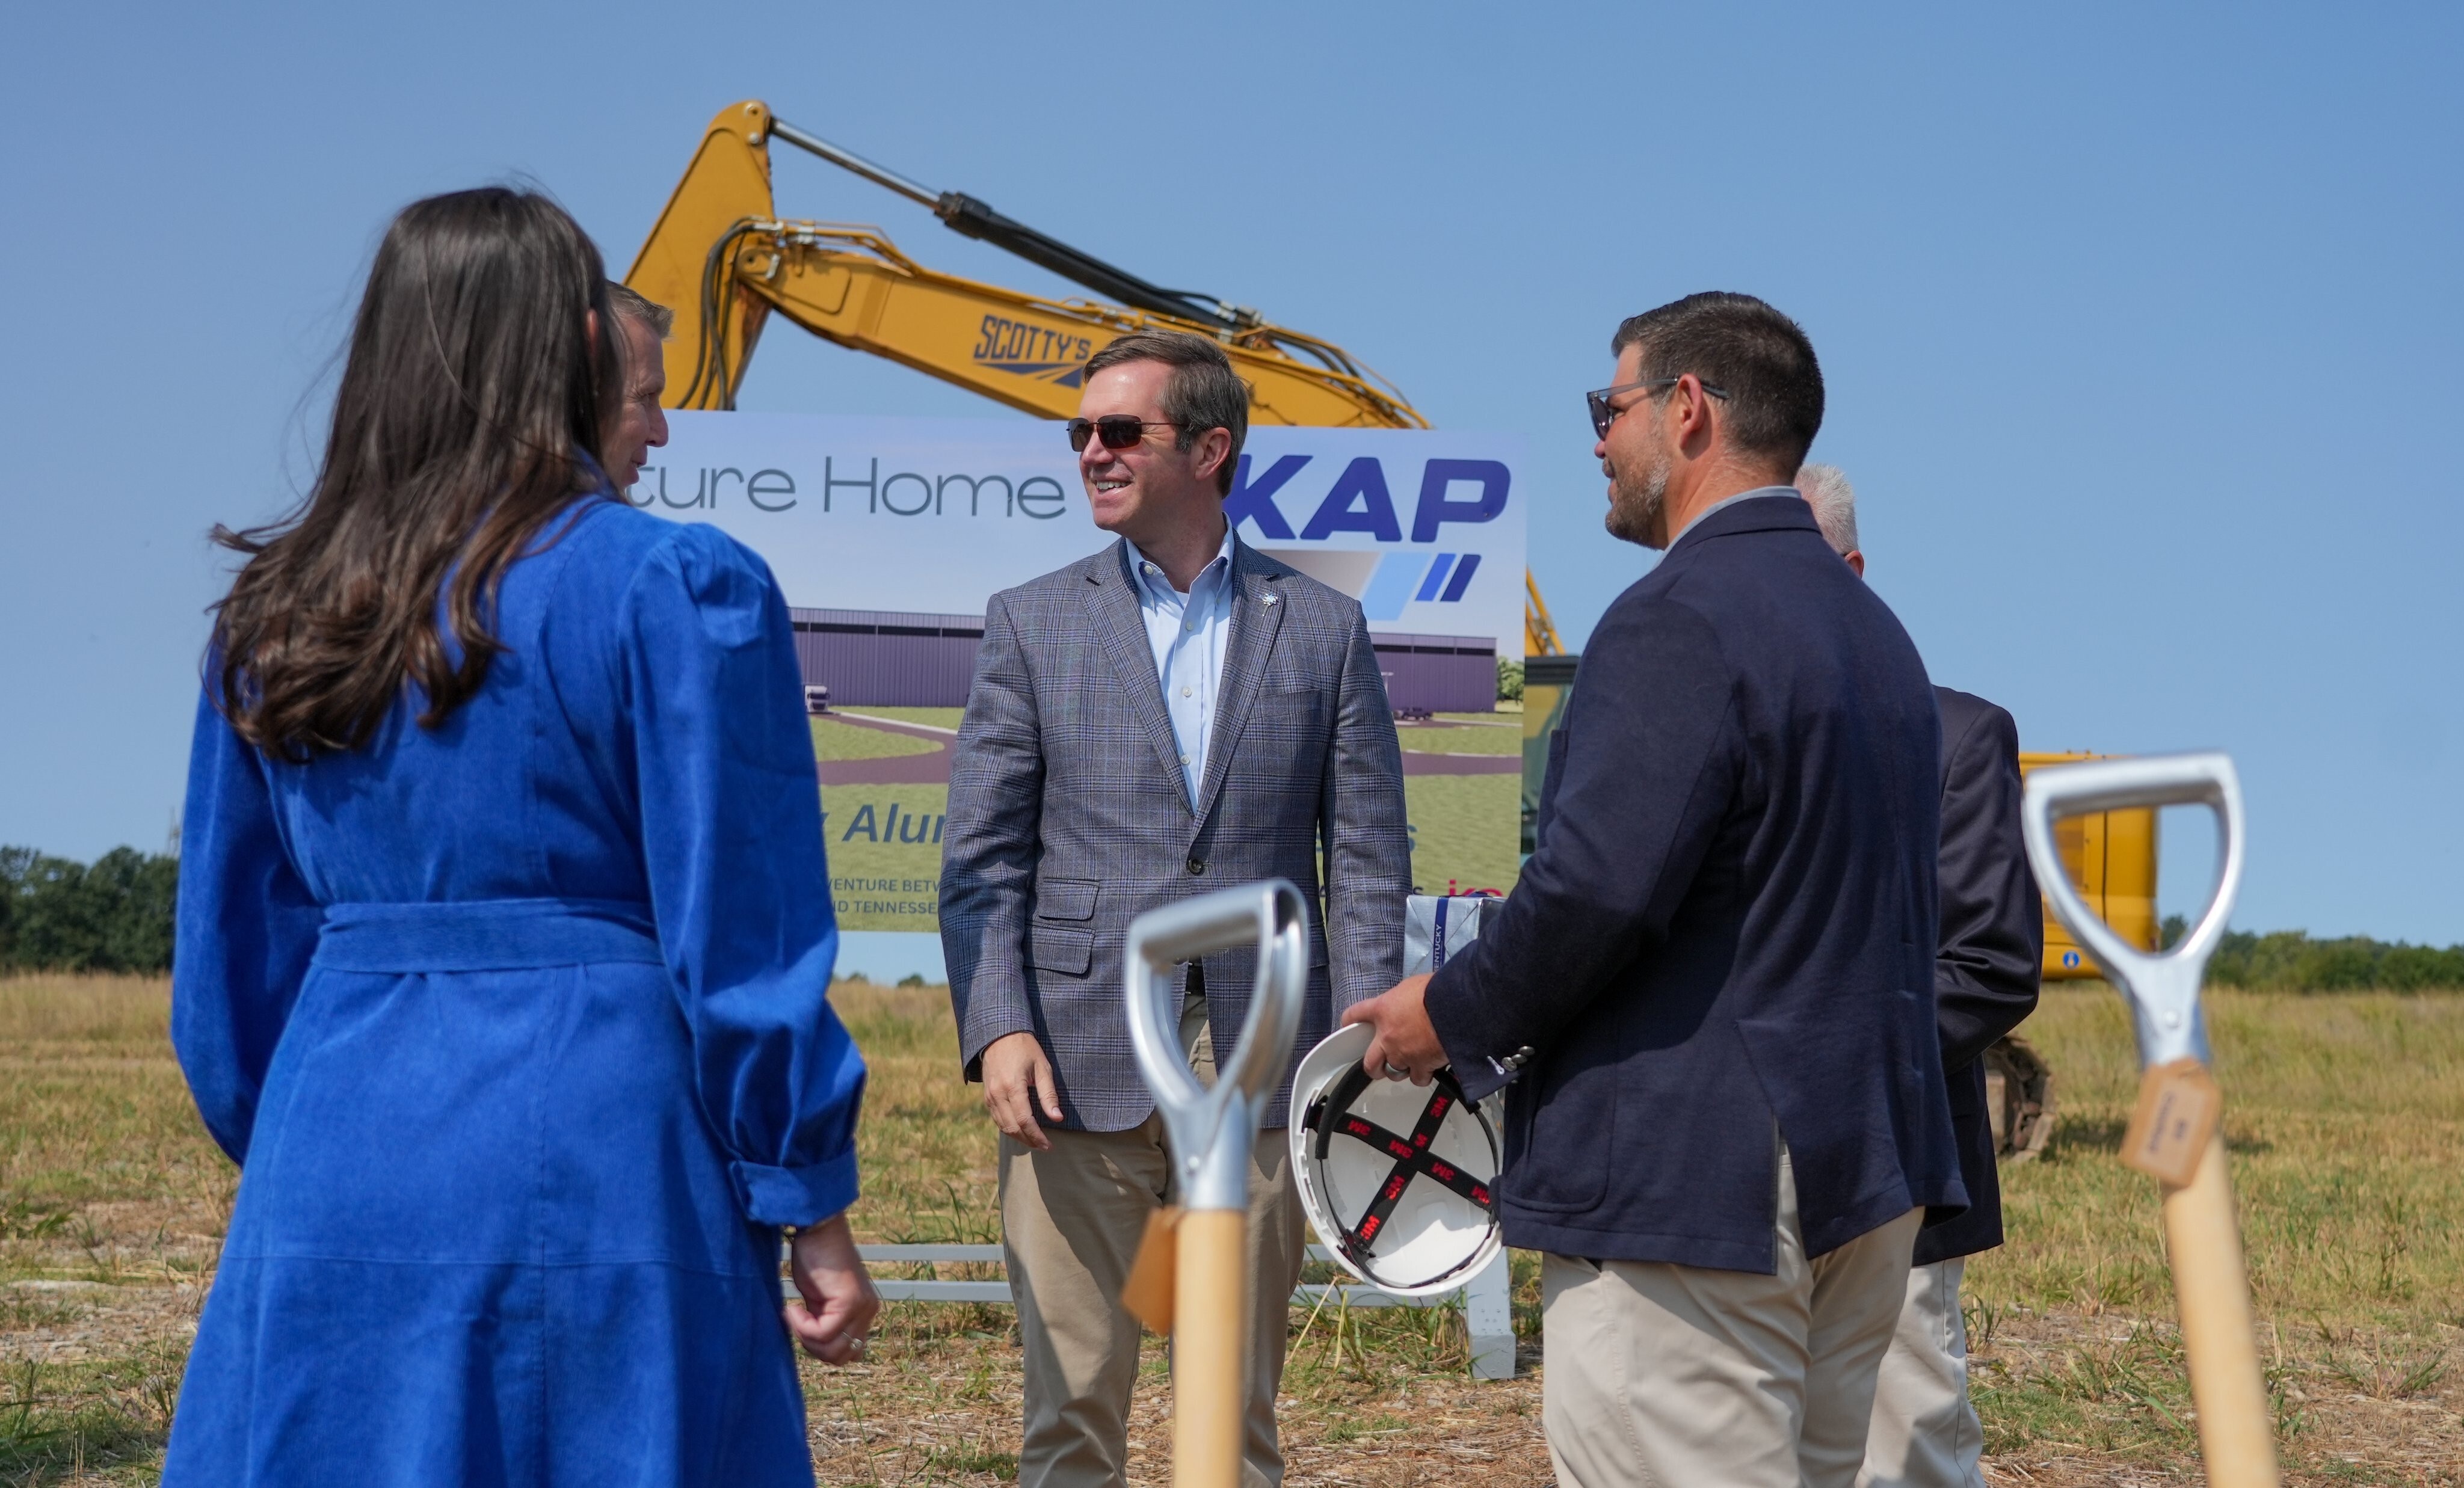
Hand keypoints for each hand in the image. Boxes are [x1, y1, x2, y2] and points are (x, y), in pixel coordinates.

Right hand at [784, 1214, 878, 1364]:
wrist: (817, 1228)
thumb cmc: (814, 1257)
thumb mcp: (820, 1299)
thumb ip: (824, 1321)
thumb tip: (816, 1345)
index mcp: (863, 1312)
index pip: (849, 1353)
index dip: (822, 1348)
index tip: (803, 1327)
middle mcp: (869, 1311)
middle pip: (842, 1357)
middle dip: (813, 1348)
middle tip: (797, 1323)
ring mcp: (862, 1307)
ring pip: (833, 1350)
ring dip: (806, 1339)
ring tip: (795, 1314)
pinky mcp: (850, 1302)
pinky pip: (823, 1333)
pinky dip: (802, 1327)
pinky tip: (793, 1308)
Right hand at [981, 1030, 1060, 1149]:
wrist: (999, 1034)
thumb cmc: (1025, 1048)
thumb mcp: (1042, 1067)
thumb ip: (1048, 1094)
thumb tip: (1057, 1118)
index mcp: (1012, 1086)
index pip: (1024, 1120)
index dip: (1037, 1136)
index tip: (1049, 1144)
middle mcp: (997, 1094)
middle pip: (1012, 1127)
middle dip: (1029, 1140)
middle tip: (1045, 1146)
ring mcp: (989, 1096)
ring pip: (1003, 1126)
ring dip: (1019, 1137)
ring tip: (1035, 1141)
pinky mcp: (987, 1096)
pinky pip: (997, 1118)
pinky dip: (1009, 1128)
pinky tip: (1022, 1130)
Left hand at [1340, 973, 1443, 1084]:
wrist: (1455, 1007)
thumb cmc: (1437, 991)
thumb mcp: (1413, 986)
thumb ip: (1404, 999)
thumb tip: (1409, 1002)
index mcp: (1383, 1010)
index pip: (1355, 1014)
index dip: (1350, 1021)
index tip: (1349, 1025)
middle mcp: (1388, 1036)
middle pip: (1369, 1062)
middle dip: (1373, 1066)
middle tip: (1379, 1064)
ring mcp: (1403, 1054)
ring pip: (1393, 1072)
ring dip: (1400, 1069)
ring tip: (1410, 1063)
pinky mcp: (1421, 1065)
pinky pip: (1417, 1078)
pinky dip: (1422, 1074)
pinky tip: (1428, 1067)